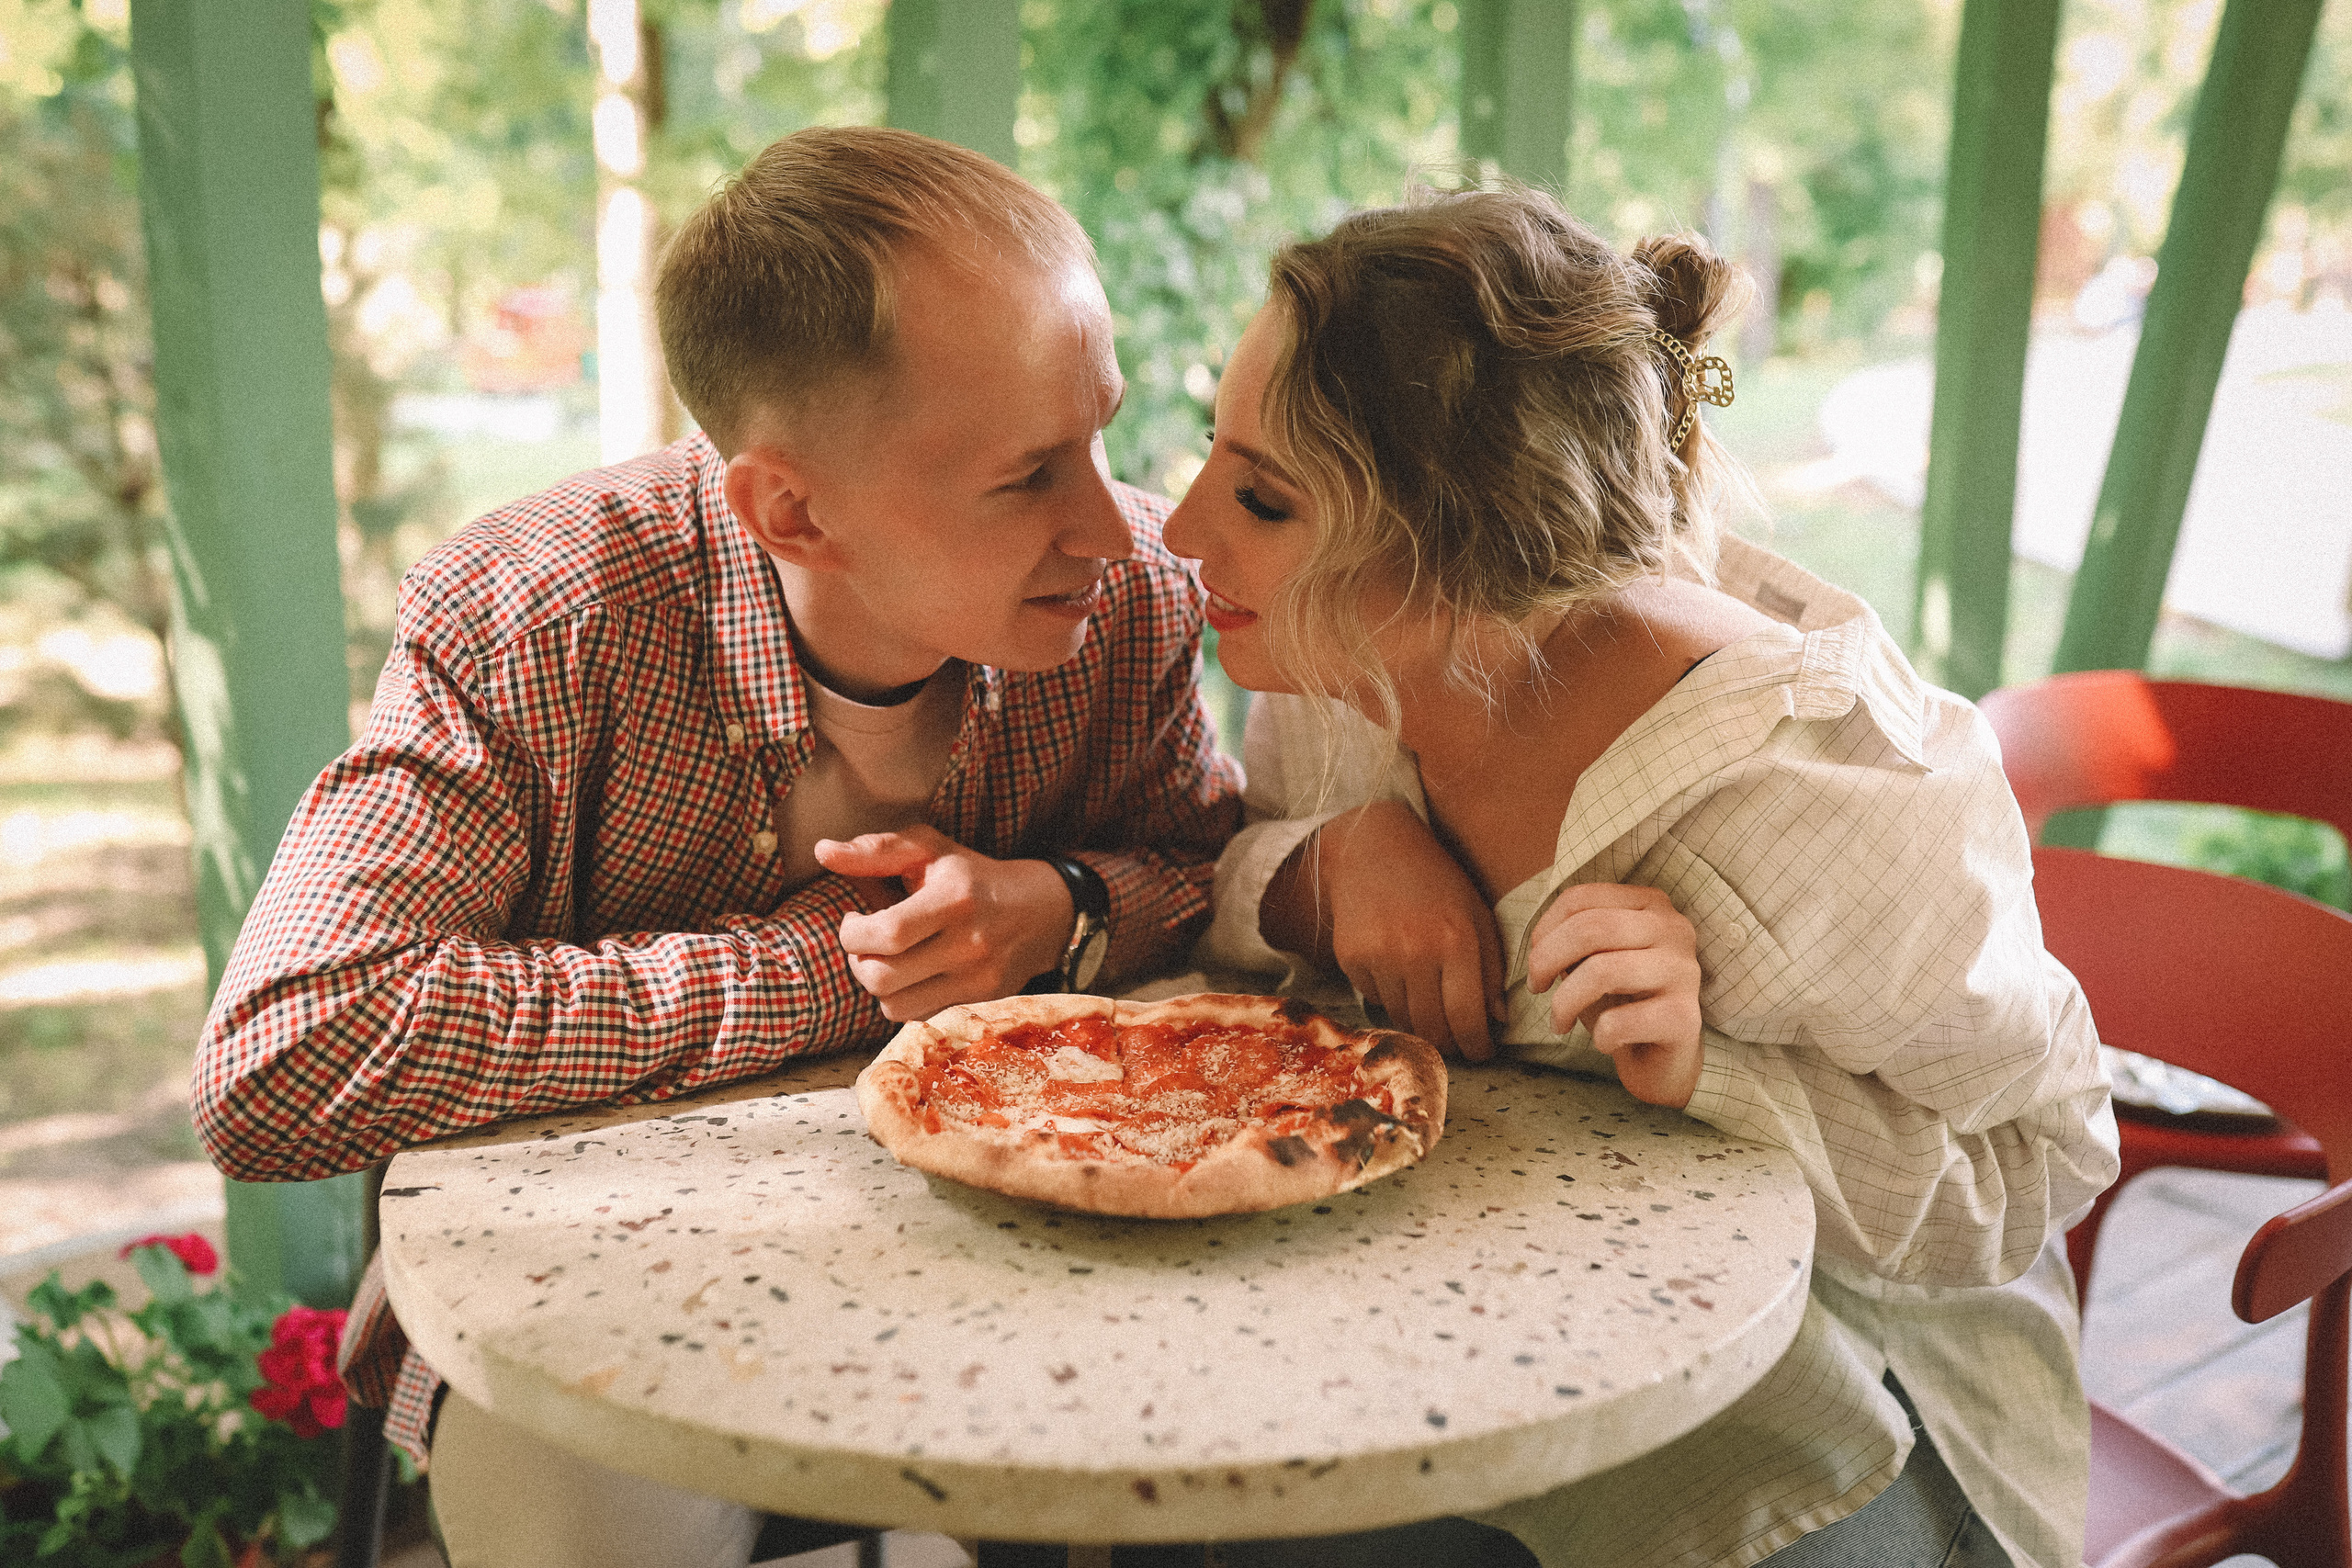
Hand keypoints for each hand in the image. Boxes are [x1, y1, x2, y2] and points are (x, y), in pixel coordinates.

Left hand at [813, 825, 1073, 1022]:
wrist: (1044, 911)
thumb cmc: (972, 875)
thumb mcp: (929, 849)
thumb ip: (875, 850)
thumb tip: (822, 851)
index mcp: (953, 899)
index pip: (886, 934)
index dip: (852, 933)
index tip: (854, 919)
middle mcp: (968, 943)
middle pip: (881, 978)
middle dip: (857, 961)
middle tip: (865, 942)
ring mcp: (977, 978)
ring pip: (893, 1006)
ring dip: (877, 985)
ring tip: (886, 960)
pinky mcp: (980, 1000)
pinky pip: (918, 1015)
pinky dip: (903, 999)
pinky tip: (912, 974)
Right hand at [1317, 802, 1504, 1060]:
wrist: (1373, 848)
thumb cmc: (1436, 881)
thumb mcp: (1476, 916)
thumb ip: (1491, 969)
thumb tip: (1496, 1020)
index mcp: (1457, 940)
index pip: (1468, 1017)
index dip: (1477, 1045)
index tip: (1483, 1052)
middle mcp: (1416, 952)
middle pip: (1433, 1028)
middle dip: (1450, 1045)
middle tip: (1459, 1044)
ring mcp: (1379, 957)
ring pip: (1403, 1019)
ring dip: (1421, 1023)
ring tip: (1431, 1009)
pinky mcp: (1351, 959)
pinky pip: (1376, 1000)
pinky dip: (1391, 999)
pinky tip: (1398, 975)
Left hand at [1526, 883, 1702, 1106]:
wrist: (1663, 1058)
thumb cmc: (1622, 1001)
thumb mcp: (1593, 959)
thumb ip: (1573, 939)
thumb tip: (1539, 942)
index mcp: (1650, 904)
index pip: (1582, 898)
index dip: (1544, 930)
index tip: (1535, 964)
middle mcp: (1674, 929)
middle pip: (1590, 928)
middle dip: (1546, 960)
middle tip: (1536, 988)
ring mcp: (1684, 971)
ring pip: (1603, 972)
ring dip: (1565, 1002)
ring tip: (1559, 1022)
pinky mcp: (1684, 1018)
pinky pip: (1621, 1021)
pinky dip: (1599, 1035)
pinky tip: (1603, 1041)